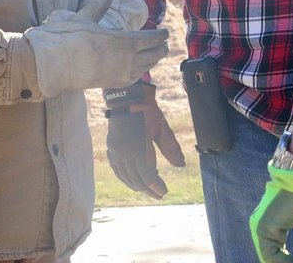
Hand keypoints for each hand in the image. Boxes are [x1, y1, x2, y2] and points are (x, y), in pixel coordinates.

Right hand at [25, 11, 169, 95]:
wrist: (54, 65)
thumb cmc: (69, 38)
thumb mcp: (86, 17)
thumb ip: (101, 4)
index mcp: (124, 40)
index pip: (151, 39)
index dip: (160, 35)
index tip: (165, 32)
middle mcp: (127, 58)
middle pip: (153, 54)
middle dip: (161, 48)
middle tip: (165, 44)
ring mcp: (121, 73)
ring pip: (146, 67)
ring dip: (153, 60)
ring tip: (156, 55)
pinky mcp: (112, 83)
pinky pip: (134, 78)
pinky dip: (141, 72)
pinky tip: (140, 69)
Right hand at [106, 81, 185, 197]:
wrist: (125, 98)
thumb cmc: (146, 111)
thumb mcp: (161, 127)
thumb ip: (171, 147)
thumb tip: (181, 164)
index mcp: (139, 148)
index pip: (148, 175)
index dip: (156, 186)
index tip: (165, 191)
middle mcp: (125, 154)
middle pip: (137, 180)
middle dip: (149, 189)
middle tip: (159, 194)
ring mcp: (116, 153)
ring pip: (126, 177)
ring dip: (138, 186)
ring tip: (149, 190)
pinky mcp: (111, 150)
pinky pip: (118, 171)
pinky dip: (126, 179)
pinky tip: (134, 180)